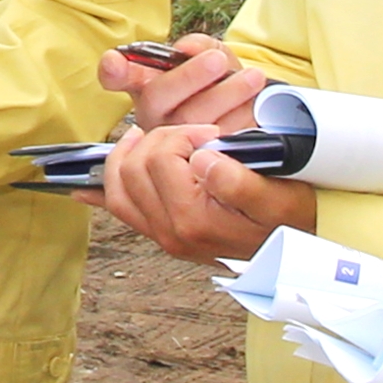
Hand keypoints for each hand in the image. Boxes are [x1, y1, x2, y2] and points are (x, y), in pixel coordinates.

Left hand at [99, 117, 299, 266]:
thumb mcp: (278, 198)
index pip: (160, 156)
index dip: (183, 134)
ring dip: (132, 156)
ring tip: (158, 140)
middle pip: (133, 168)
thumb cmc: (290, 218)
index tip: (211, 134)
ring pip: (117, 188)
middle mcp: (171, 234)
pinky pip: (120, 211)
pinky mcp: (162, 235)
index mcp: (195, 220)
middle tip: (190, 135)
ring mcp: (163, 237)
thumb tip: (203, 161)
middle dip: (158, 140)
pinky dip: (103, 191)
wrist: (298, 249)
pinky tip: (84, 187)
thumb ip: (240, 182)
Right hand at [100, 34, 271, 133]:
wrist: (251, 113)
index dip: (114, 71)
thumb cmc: (221, 83)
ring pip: (192, 119)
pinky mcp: (203, 159)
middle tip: (217, 60)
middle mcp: (154, 117)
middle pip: (157, 97)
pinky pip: (219, 138)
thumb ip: (198, 46)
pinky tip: (255, 102)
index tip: (115, 62)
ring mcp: (175, 142)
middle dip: (189, 76)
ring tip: (253, 78)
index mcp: (147, 87)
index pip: (119, 76)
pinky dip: (241, 117)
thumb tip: (188, 48)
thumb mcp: (210, 57)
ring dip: (226, 94)